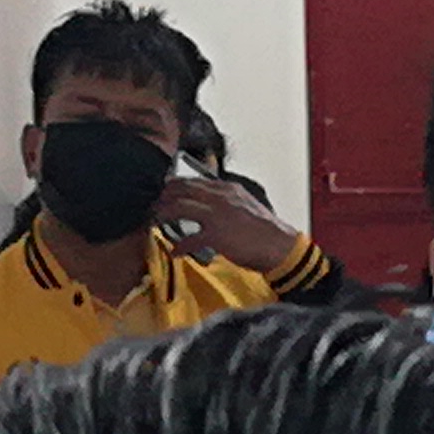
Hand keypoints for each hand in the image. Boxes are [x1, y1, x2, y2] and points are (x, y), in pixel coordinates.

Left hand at [152, 171, 303, 274]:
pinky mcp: (217, 235)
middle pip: (182, 190)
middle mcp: (220, 197)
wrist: (279, 245)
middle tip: (153, 206)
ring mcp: (217, 215)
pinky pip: (190, 239)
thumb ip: (228, 202)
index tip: (165, 191)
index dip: (174, 186)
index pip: (193, 181)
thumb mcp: (246, 205)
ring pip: (180, 208)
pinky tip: (175, 252)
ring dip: (164, 215)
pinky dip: (180, 246)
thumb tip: (213, 207)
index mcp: (227, 189)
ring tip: (155, 222)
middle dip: (164, 197)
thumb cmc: (266, 230)